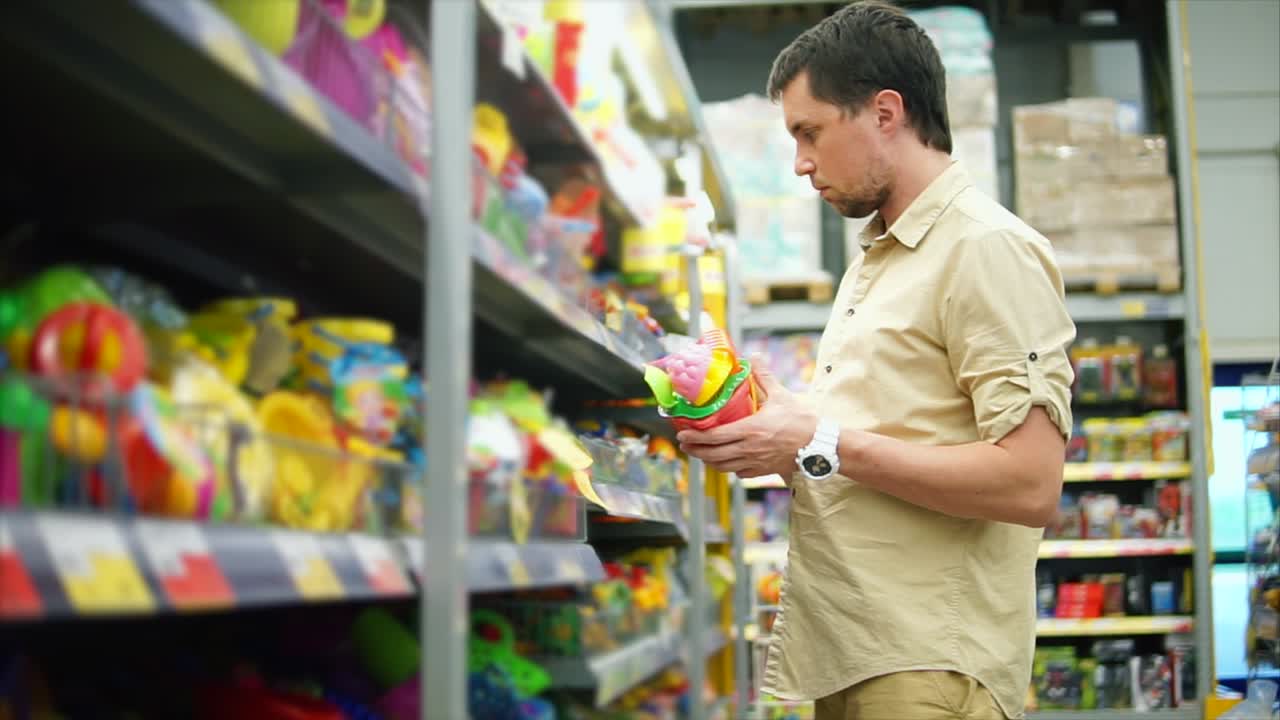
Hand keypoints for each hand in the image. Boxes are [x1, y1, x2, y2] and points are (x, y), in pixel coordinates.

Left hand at [676, 358, 817, 478]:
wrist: (821, 446)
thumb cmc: (802, 421)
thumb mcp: (781, 396)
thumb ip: (764, 377)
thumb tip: (754, 358)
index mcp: (750, 430)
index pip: (715, 437)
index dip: (696, 437)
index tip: (682, 434)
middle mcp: (749, 449)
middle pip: (714, 455)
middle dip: (696, 451)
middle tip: (685, 445)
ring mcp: (756, 463)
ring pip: (724, 467)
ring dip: (709, 461)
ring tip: (700, 454)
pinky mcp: (764, 471)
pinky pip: (739, 473)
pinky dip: (729, 468)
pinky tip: (726, 462)